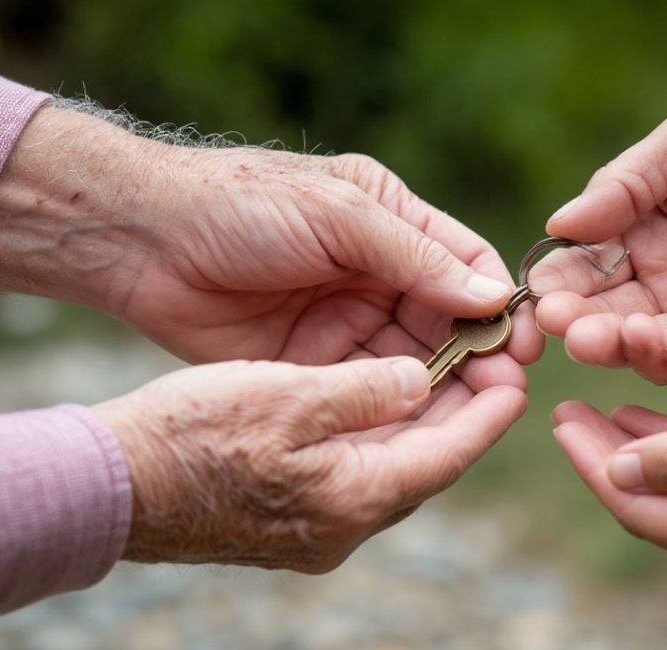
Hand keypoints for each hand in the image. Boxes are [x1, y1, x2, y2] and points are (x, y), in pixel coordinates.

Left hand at [0, 107, 542, 368]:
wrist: (144, 242)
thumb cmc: (240, 205)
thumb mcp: (337, 215)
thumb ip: (415, 257)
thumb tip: (491, 297)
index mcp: (392, 223)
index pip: (466, 264)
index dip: (497, 303)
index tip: (522, 342)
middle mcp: (378, 275)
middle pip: (448, 321)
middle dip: (479, 354)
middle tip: (506, 392)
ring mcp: (346, 323)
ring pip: (414, 361)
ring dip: (445, 387)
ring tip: (475, 417)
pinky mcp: (313, 366)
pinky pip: (368, 390)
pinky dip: (396, 408)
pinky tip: (419, 428)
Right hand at [93, 355, 526, 570]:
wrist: (109, 485)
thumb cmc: (193, 435)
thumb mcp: (288, 395)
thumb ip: (367, 389)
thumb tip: (423, 379)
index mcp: (357, 498)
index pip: (450, 452)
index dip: (489, 409)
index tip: (520, 373)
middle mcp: (346, 526)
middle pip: (427, 461)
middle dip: (460, 409)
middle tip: (487, 360)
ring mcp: (318, 528)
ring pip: (392, 465)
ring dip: (418, 418)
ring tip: (441, 366)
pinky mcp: (292, 519)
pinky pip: (356, 470)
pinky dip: (377, 431)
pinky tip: (378, 393)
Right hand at [532, 86, 666, 387]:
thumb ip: (623, 186)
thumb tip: (557, 225)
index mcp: (643, 232)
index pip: (583, 269)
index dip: (558, 287)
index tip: (541, 298)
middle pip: (608, 318)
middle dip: (584, 327)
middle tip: (570, 328)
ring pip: (651, 352)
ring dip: (627, 349)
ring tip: (616, 334)